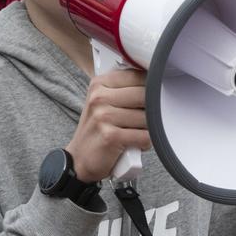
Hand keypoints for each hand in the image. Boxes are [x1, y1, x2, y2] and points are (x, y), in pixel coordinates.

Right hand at [68, 68, 149, 183]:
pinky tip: (134, 144)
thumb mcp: (104, 102)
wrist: (79, 159)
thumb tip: (156, 81)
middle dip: (151, 110)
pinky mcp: (111, 136)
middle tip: (144, 119)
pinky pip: (144, 136)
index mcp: (99, 84)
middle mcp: (99, 98)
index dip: (151, 88)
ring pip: (147, 117)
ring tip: (135, 133)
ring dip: (148, 129)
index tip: (152, 97)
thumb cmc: (98, 130)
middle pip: (145, 95)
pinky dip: (145, 143)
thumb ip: (124, 89)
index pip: (138, 76)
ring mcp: (104, 117)